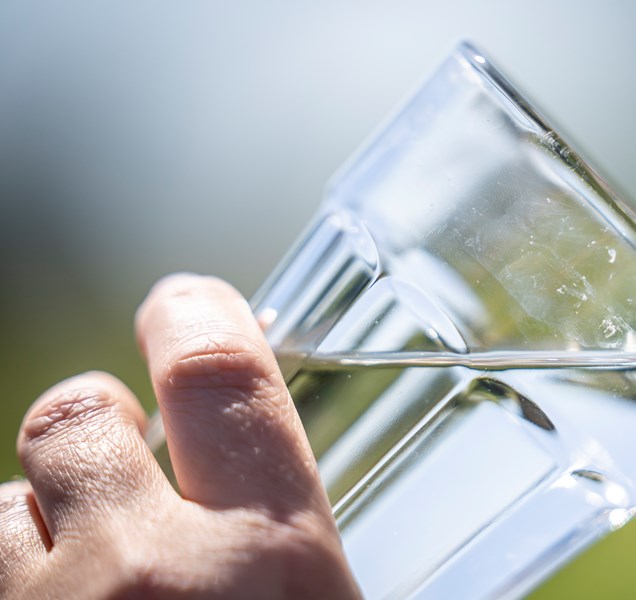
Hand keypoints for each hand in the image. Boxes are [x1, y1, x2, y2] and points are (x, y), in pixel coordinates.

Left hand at [0, 274, 360, 598]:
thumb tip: (259, 470)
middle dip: (95, 416)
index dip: (195, 314)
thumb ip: (286, 536)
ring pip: (6, 506)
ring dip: (45, 520)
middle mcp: (149, 576)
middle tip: (123, 454)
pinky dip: (23, 584)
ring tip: (91, 573)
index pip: (218, 373)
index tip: (181, 304)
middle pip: (76, 417)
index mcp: (271, 558)